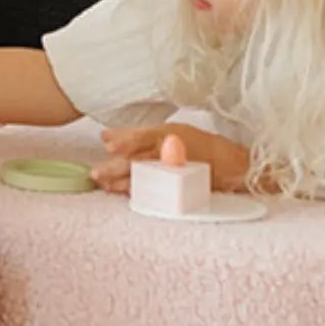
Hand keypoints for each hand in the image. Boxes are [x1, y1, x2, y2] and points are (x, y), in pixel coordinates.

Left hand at [92, 123, 249, 193]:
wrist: (228, 163)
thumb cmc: (194, 143)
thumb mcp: (167, 131)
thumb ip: (135, 134)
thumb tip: (105, 136)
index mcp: (167, 134)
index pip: (143, 137)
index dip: (125, 141)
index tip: (107, 146)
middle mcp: (169, 153)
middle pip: (140, 161)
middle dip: (116, 168)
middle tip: (96, 173)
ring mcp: (174, 172)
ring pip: (145, 178)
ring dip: (122, 183)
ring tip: (105, 185)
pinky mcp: (179, 188)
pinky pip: (156, 192)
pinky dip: (139, 193)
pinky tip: (124, 193)